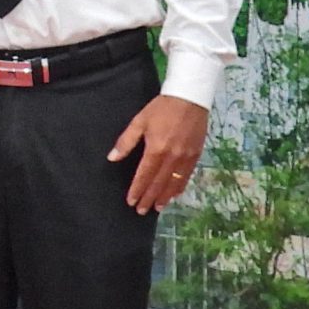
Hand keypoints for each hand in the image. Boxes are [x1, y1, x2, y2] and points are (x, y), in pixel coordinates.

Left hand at [111, 93, 208, 213]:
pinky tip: (175, 194)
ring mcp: (187, 156)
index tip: (131, 201)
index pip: (144, 175)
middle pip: (159, 182)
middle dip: (149, 198)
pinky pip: (187, 175)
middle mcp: (173, 156)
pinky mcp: (197, 154)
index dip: (137, 189)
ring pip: (175, 182)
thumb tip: (112, 158)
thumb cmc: (161, 109)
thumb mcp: (139, 121)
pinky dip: (180, 187)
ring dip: (165, 196)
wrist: (190, 98)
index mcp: (156, 149)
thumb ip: (126, 141)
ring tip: (157, 208)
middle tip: (141, 211)